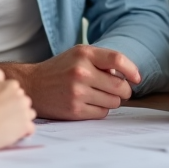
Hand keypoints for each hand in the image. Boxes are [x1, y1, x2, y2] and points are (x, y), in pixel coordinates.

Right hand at [0, 68, 36, 150]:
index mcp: (9, 84)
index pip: (12, 86)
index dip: (4, 94)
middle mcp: (19, 95)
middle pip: (21, 98)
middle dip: (14, 105)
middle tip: (0, 115)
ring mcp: (23, 110)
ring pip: (28, 112)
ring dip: (20, 117)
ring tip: (7, 125)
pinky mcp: (25, 126)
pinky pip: (30, 127)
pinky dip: (24, 130)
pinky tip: (13, 133)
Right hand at [23, 45, 140, 119]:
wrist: (32, 86)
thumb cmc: (59, 69)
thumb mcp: (78, 55)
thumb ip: (102, 60)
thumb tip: (128, 75)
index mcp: (83, 54)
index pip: (117, 60)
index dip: (132, 70)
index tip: (136, 78)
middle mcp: (81, 72)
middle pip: (120, 85)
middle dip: (124, 90)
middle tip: (118, 90)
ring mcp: (77, 92)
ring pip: (114, 101)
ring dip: (112, 100)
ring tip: (98, 95)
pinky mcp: (75, 110)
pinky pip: (103, 113)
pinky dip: (101, 109)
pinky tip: (90, 103)